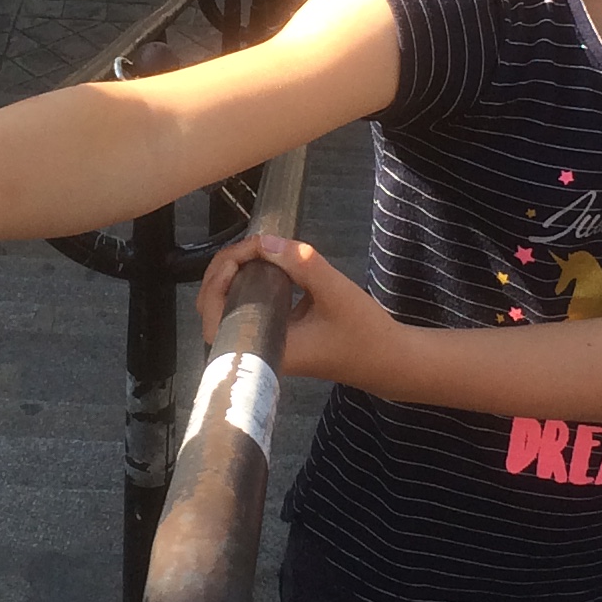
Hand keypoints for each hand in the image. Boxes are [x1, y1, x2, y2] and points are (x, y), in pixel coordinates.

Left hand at [196, 232, 401, 386]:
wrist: (388, 359)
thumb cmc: (364, 332)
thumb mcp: (336, 291)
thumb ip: (301, 264)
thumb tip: (266, 243)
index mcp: (266, 348)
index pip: (213, 318)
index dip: (216, 281)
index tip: (242, 255)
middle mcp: (260, 351)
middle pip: (213, 311)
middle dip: (223, 272)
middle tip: (250, 247)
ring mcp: (267, 346)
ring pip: (228, 310)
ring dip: (235, 277)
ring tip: (255, 253)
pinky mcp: (277, 339)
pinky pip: (248, 310)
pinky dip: (249, 286)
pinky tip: (266, 267)